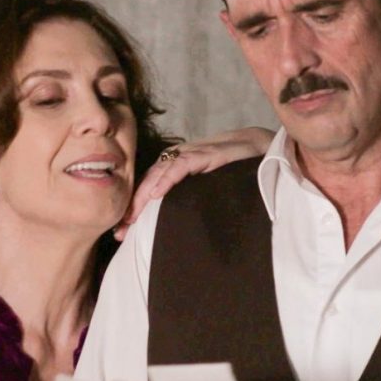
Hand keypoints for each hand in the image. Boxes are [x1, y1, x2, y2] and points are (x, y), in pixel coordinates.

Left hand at [115, 126, 274, 239]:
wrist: (261, 148)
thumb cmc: (234, 171)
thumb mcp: (206, 189)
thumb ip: (188, 200)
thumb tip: (171, 228)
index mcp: (175, 166)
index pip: (148, 186)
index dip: (133, 208)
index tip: (121, 232)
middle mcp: (178, 158)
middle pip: (147, 181)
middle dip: (133, 207)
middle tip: (120, 231)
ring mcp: (191, 154)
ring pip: (159, 173)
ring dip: (143, 196)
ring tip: (132, 217)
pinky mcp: (206, 153)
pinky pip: (181, 165)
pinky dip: (167, 178)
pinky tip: (157, 193)